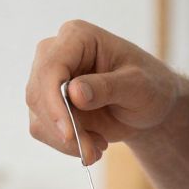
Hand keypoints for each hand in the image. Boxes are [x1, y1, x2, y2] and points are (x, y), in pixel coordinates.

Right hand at [24, 19, 179, 163]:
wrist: (150, 106)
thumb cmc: (150, 86)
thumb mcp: (138, 86)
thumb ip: (108, 87)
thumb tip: (74, 92)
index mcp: (77, 37)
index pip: (51, 67)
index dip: (53, 101)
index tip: (69, 133)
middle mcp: (55, 53)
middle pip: (38, 93)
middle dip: (63, 128)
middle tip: (92, 151)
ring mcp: (48, 79)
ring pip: (38, 116)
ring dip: (66, 141)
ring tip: (98, 148)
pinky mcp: (47, 103)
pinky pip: (43, 129)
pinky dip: (65, 144)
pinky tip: (92, 144)